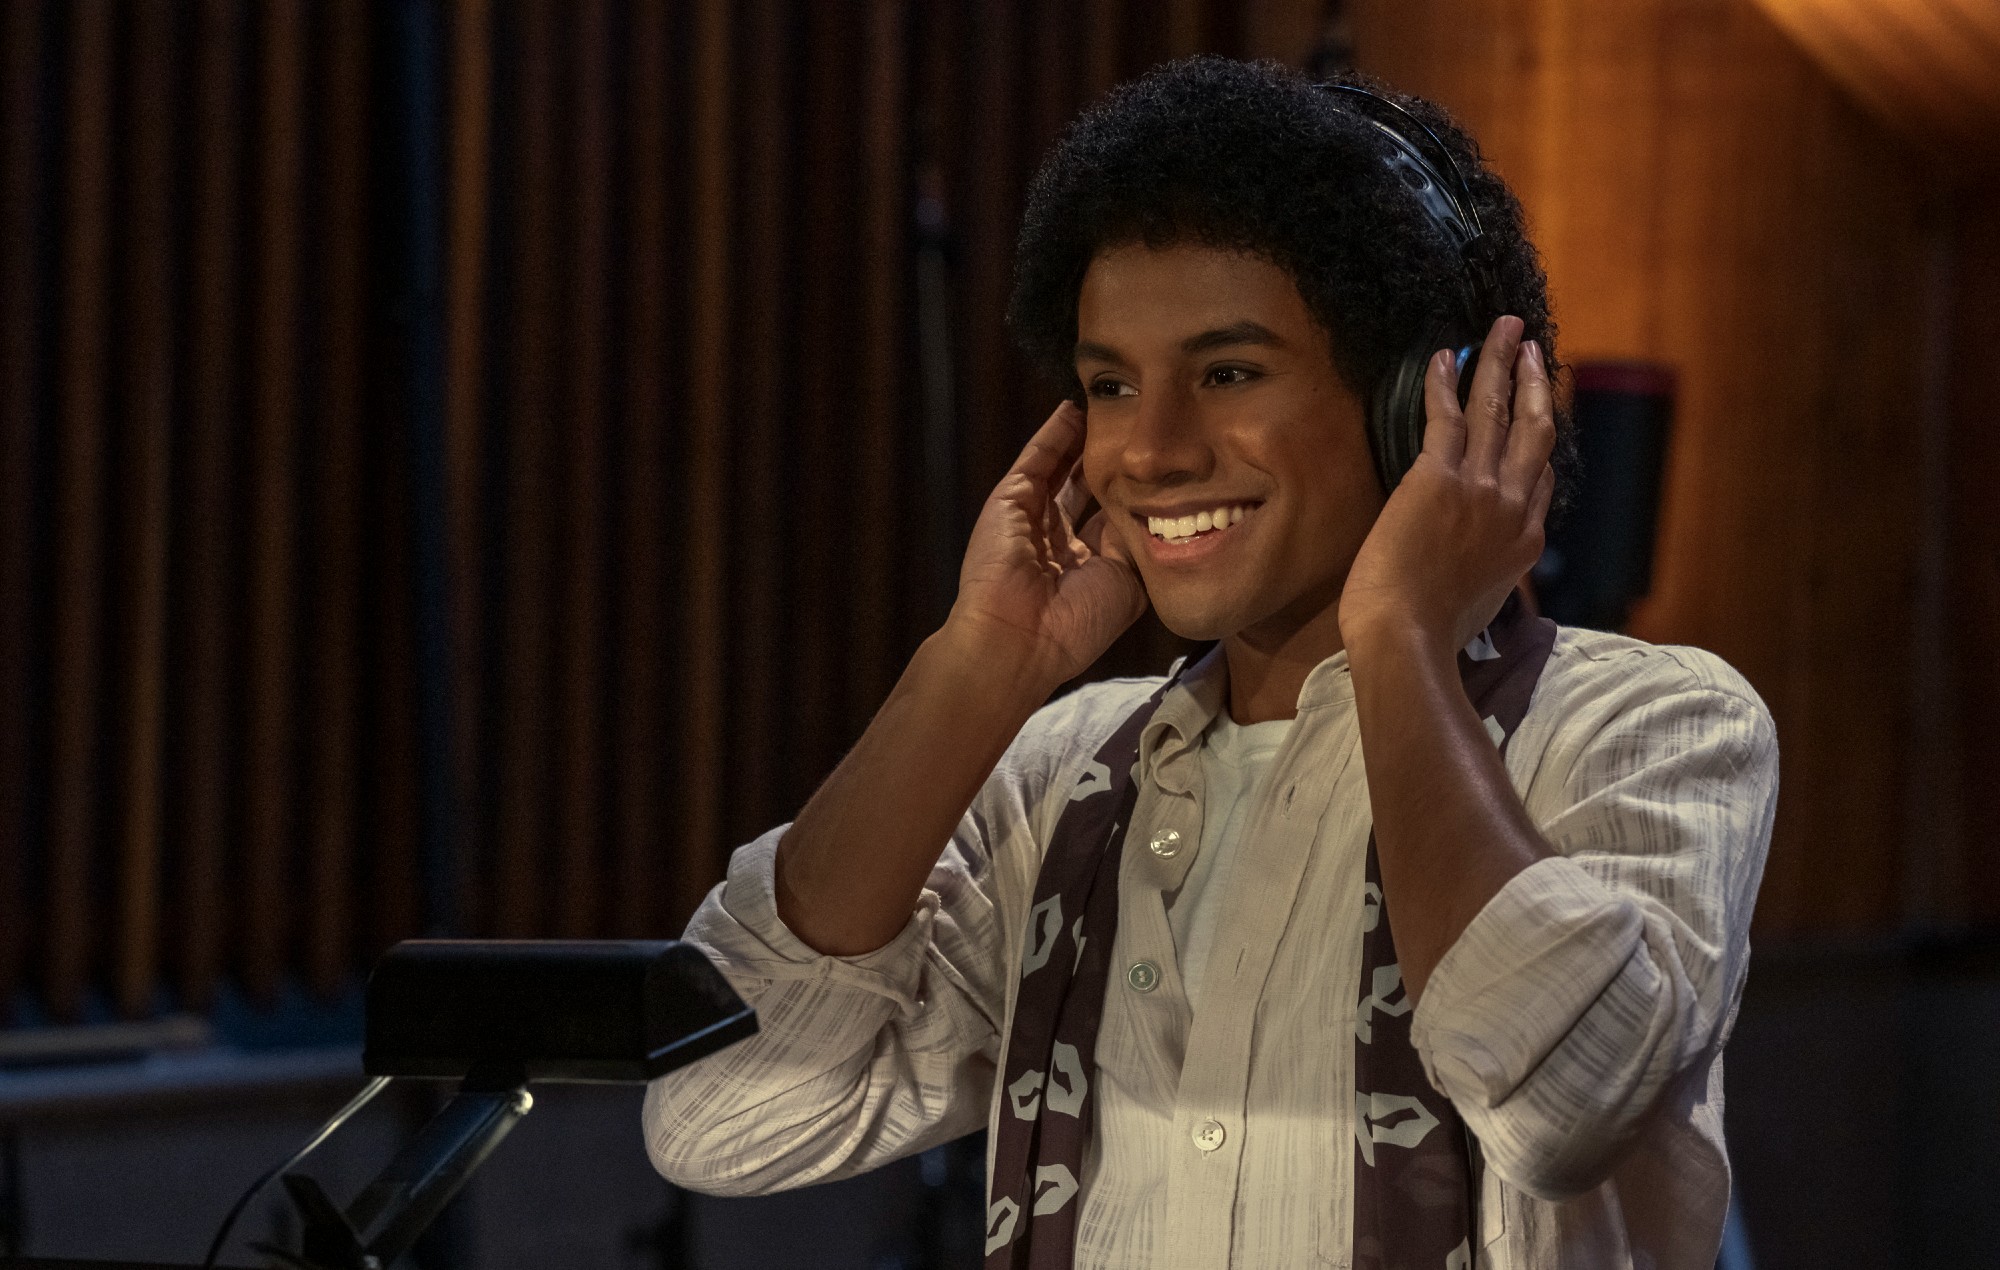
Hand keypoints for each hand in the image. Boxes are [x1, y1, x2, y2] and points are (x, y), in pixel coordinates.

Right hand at [945, 402, 1148, 689]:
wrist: (1021, 640)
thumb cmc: (1077, 625)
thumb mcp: (1126, 583)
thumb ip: (1135, 541)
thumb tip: (1148, 503)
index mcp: (1084, 567)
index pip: (1110, 518)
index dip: (1131, 493)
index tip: (1159, 467)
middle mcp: (1056, 541)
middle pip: (1084, 488)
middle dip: (1107, 461)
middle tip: (1133, 427)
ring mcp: (1030, 519)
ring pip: (1060, 469)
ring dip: (1081, 439)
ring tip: (1106, 407)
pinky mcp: (1010, 501)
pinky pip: (1037, 459)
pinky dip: (1054, 433)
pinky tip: (1073, 408)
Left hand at [1338, 315, 1555, 656]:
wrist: (1407, 638)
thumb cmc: (1429, 634)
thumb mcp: (1481, 608)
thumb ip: (1487, 578)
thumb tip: (1476, 576)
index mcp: (1524, 543)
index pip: (1541, 479)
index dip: (1536, 442)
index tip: (1533, 414)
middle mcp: (1513, 508)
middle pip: (1535, 429)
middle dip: (1535, 383)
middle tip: (1534, 348)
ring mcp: (1480, 488)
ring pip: (1498, 409)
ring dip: (1501, 362)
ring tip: (1504, 329)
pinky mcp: (1438, 477)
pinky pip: (1447, 415)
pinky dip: (1445, 381)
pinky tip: (1444, 355)